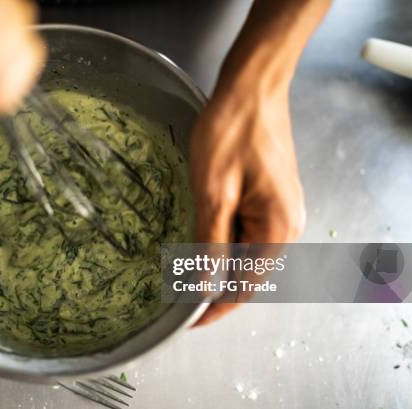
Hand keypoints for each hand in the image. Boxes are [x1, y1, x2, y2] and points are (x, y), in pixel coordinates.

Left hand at [190, 84, 305, 325]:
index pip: (246, 288)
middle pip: (248, 273)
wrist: (252, 89)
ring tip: (182, 261)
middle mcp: (288, 225)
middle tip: (175, 287)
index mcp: (279, 229)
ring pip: (246, 252)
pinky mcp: (271, 198)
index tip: (187, 321)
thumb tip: (205, 287)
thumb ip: (211, 245)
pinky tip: (202, 232)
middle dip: (214, 283)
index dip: (215, 308)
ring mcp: (282, 211)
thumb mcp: (213, 194)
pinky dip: (223, 239)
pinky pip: (247, 231)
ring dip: (217, 260)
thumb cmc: (232, 133)